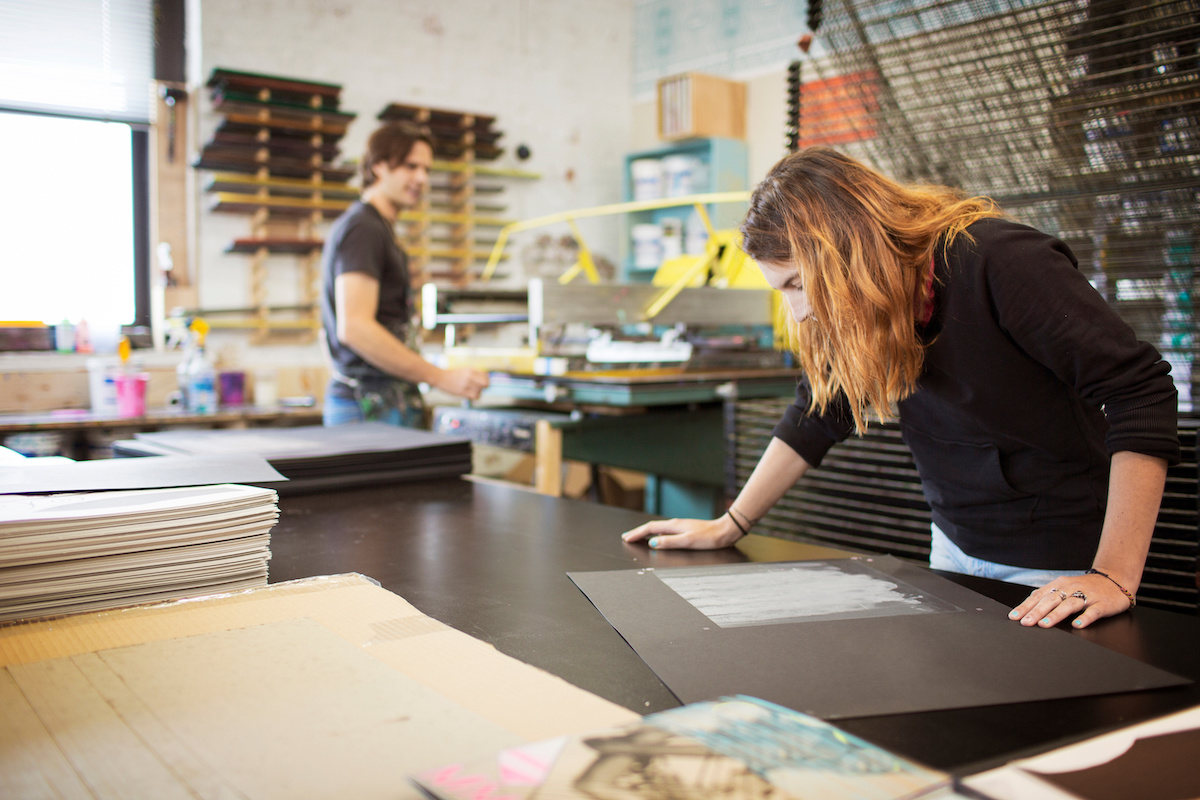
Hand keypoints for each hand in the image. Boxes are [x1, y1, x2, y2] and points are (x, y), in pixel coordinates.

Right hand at [437, 367, 489, 399]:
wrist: (441, 377)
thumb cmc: (453, 374)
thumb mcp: (464, 370)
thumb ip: (474, 373)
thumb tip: (486, 376)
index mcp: (471, 370)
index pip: (485, 375)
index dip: (486, 379)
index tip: (482, 381)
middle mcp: (470, 376)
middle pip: (485, 383)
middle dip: (485, 386)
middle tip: (480, 387)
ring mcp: (466, 384)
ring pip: (480, 391)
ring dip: (478, 392)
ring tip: (473, 391)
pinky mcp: (462, 391)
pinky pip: (475, 396)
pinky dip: (475, 396)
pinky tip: (471, 395)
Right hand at [621, 515, 741, 549]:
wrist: (724, 531)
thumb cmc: (709, 537)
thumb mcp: (687, 541)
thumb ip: (669, 542)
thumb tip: (652, 542)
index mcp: (673, 526)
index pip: (650, 528)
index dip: (636, 533)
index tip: (626, 538)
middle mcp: (675, 524)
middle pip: (651, 527)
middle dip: (638, 532)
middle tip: (627, 537)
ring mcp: (680, 526)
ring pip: (658, 528)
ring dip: (646, 532)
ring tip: (637, 537)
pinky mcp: (685, 529)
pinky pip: (665, 531)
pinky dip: (656, 533)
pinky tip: (658, 537)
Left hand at [1009, 573, 1132, 629]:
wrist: (1115, 579)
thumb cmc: (1086, 586)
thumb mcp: (1066, 587)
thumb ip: (1049, 596)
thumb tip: (1028, 607)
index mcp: (1060, 584)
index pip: (1039, 595)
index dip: (1026, 606)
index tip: (1014, 616)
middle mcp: (1072, 588)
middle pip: (1051, 599)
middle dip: (1037, 611)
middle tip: (1026, 622)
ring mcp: (1088, 596)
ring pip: (1069, 605)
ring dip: (1056, 614)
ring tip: (1044, 624)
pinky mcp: (1103, 604)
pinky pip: (1093, 612)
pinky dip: (1084, 618)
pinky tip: (1077, 625)